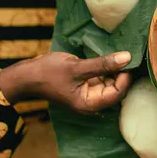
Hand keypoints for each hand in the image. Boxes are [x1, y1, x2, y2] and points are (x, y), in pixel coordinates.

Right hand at [0, 51, 131, 113]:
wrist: (27, 75)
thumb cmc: (49, 73)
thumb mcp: (77, 67)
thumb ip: (103, 63)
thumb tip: (127, 57)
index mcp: (89, 104)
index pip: (117, 93)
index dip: (126, 77)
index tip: (129, 60)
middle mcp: (92, 101)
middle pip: (116, 89)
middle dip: (122, 73)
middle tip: (128, 54)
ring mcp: (89, 93)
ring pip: (110, 82)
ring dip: (115, 69)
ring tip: (121, 53)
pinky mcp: (86, 84)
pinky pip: (102, 77)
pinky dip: (107, 68)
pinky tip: (110, 56)